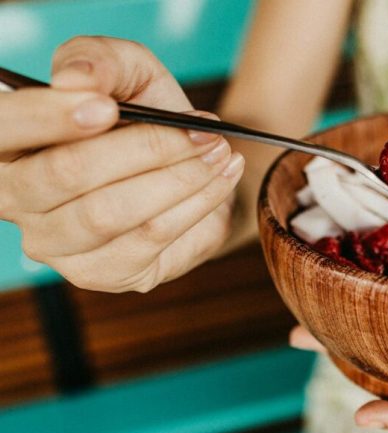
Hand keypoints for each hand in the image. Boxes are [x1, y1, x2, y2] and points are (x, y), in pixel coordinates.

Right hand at [0, 37, 244, 291]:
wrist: (193, 163)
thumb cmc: (147, 115)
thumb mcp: (130, 72)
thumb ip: (100, 60)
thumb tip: (75, 79)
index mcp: (9, 143)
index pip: (5, 130)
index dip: (50, 117)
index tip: (107, 107)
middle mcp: (17, 199)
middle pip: (66, 175)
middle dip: (144, 147)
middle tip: (202, 131)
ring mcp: (56, 244)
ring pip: (111, 213)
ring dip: (179, 177)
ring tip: (219, 151)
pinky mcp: (103, 273)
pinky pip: (150, 238)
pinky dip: (196, 203)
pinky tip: (221, 178)